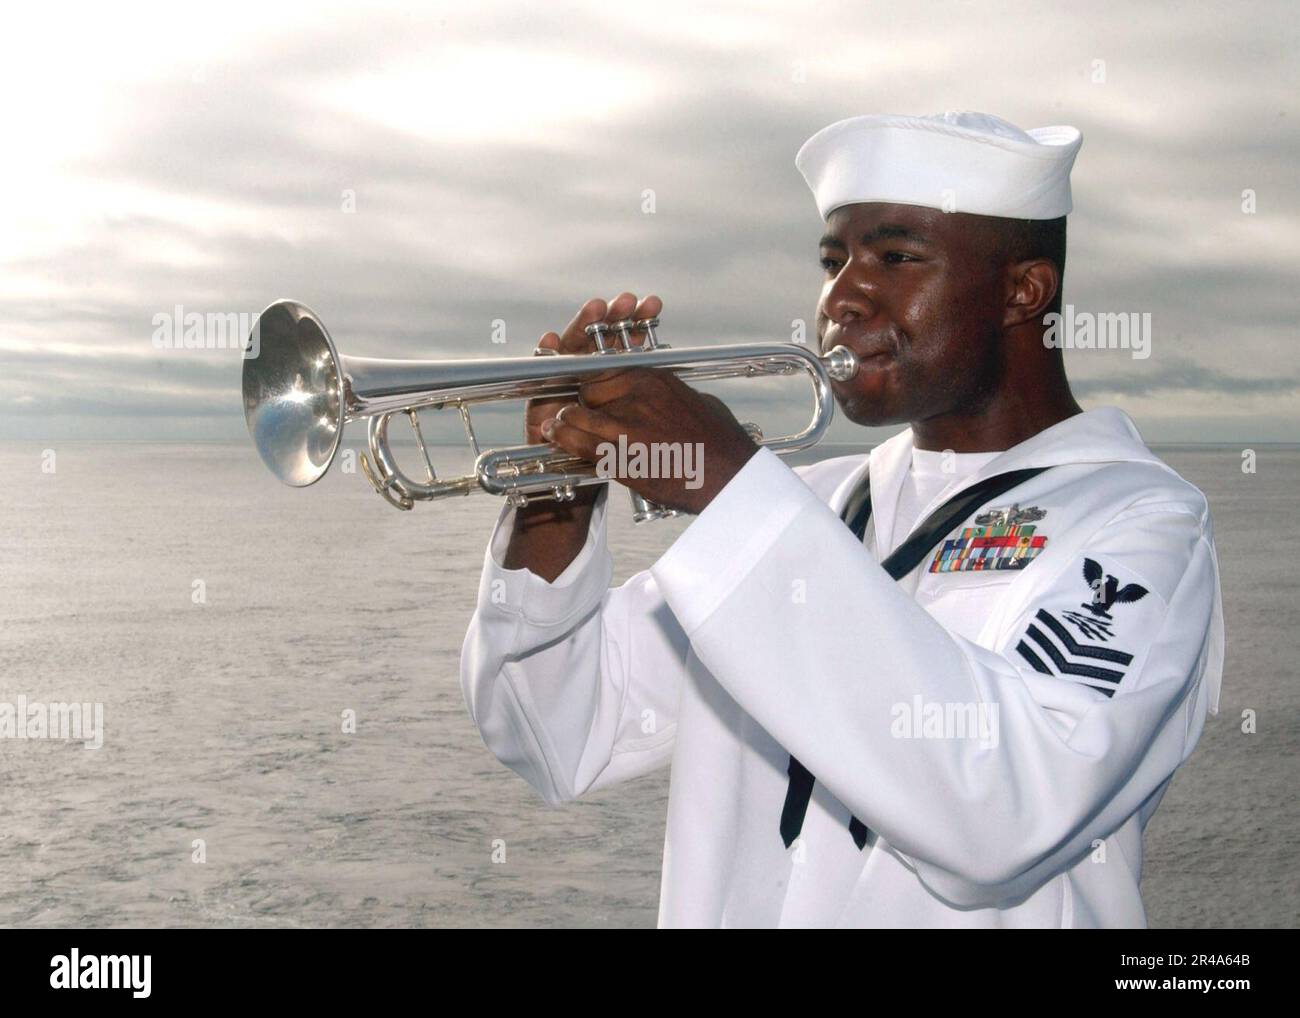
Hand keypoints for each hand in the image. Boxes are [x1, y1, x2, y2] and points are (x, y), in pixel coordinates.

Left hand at [538, 306, 759, 514]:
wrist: (729, 476)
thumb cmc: (719, 441)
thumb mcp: (694, 400)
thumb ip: (668, 392)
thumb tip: (658, 391)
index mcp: (655, 378)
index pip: (607, 368)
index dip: (591, 381)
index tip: (585, 390)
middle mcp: (638, 394)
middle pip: (588, 389)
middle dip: (581, 401)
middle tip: (576, 413)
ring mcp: (628, 424)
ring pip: (578, 414)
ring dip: (566, 421)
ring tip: (556, 426)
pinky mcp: (622, 455)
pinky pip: (580, 443)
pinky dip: (564, 440)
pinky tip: (557, 439)